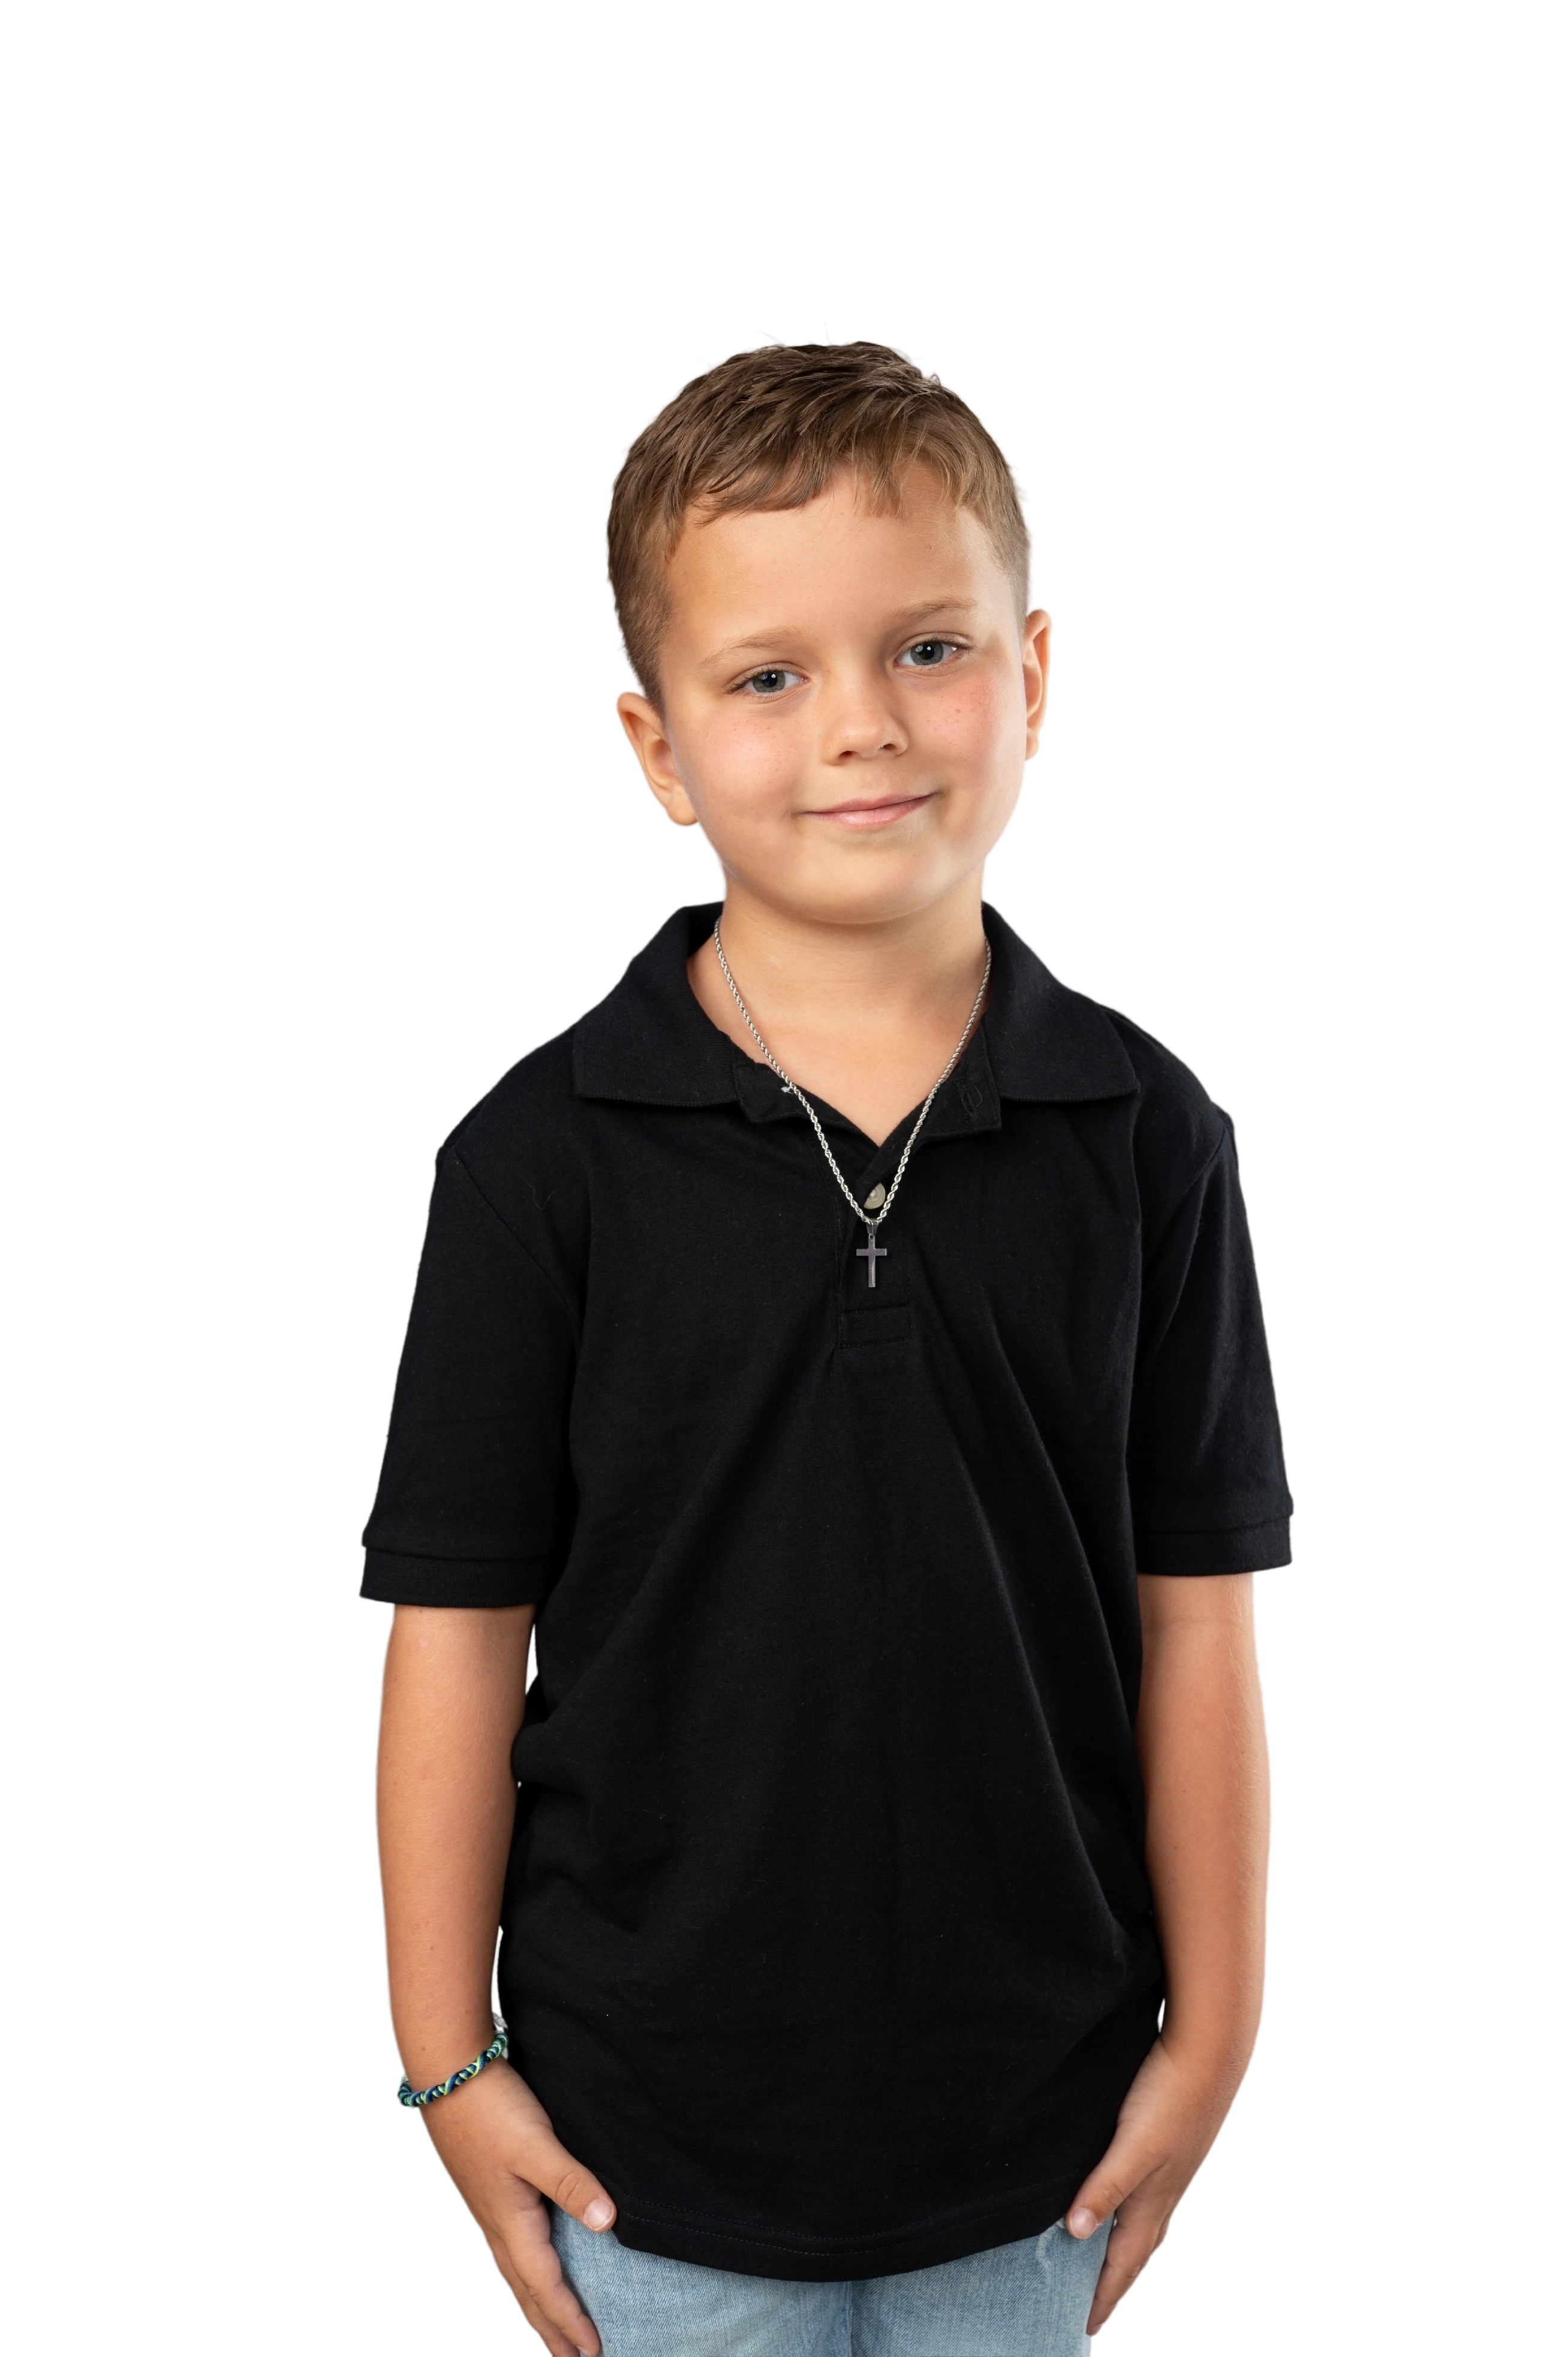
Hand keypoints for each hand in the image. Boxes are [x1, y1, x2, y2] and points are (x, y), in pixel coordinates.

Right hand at [414, 2056, 616, 2356]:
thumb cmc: (491, 2106)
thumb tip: (607, 2221)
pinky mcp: (483, 2194)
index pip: (546, 2287)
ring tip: (548, 2332)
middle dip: (549, 2330)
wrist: (445, 2073)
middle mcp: (495, 2226)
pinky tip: (525, 2270)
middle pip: (525, 2294)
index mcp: (511, 2222)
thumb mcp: (535, 2142)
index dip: (570, 2321)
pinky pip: (505, 2254)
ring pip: (512, 2276)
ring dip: (533, 2308)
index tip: (593, 2352)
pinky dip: (520, 2278)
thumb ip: (571, 2181)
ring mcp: (485, 2212)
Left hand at [1064, 2034, 1247, 2338]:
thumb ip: (1102, 2187)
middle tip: (1096, 2315)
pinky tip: (1130, 2209)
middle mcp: (1163, 2197)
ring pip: (1144, 2232)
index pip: (1120, 2266)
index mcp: (1151, 2203)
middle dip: (1114, 2289)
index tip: (1085, 2330)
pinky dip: (1135, 2222)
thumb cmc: (1171, 2096)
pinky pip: (1150, 2204)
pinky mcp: (1171, 2153)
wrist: (1211, 2053)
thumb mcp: (1130, 2145)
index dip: (1100, 2299)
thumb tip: (1074, 2233)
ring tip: (1110, 2273)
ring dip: (1125, 2258)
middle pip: (1134, 2258)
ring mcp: (1171, 2176)